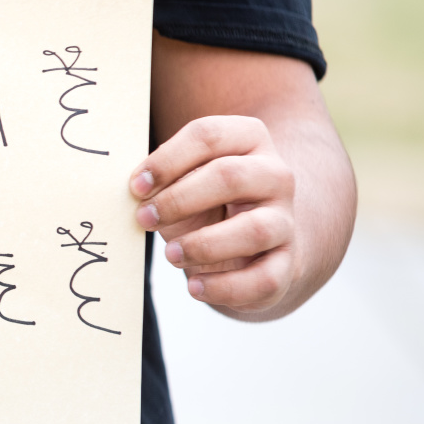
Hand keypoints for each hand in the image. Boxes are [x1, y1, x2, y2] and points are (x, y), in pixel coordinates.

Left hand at [130, 115, 296, 313]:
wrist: (252, 242)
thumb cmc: (205, 202)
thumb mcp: (183, 180)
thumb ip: (162, 178)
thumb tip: (135, 190)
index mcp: (248, 139)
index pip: (207, 135)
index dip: (166, 160)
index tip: (135, 187)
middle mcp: (275, 175)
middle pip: (229, 176)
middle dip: (178, 199)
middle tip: (144, 218)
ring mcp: (285, 220)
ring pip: (253, 229)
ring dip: (203, 245)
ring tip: (171, 254)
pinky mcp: (287, 263)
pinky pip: (264, 278)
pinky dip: (225, 287)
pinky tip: (195, 287)